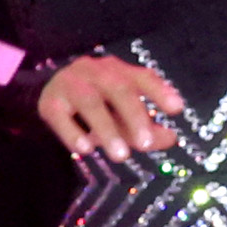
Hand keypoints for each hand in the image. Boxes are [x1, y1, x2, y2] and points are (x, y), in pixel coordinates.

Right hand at [38, 54, 186, 156]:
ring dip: (107, 129)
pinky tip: (86, 149)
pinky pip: (61, 116)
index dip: (160, 91)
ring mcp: (70, 83)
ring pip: (90, 102)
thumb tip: (171, 138)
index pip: (142, 77)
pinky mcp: (49, 102)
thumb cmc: (96, 106)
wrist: (50, 98)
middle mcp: (95, 71)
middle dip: (134, 115)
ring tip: (121, 155)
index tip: (177, 109)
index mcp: (118, 70)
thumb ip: (147, 127)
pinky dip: (73, 133)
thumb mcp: (123, 116)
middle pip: (117, 88)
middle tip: (146, 143)